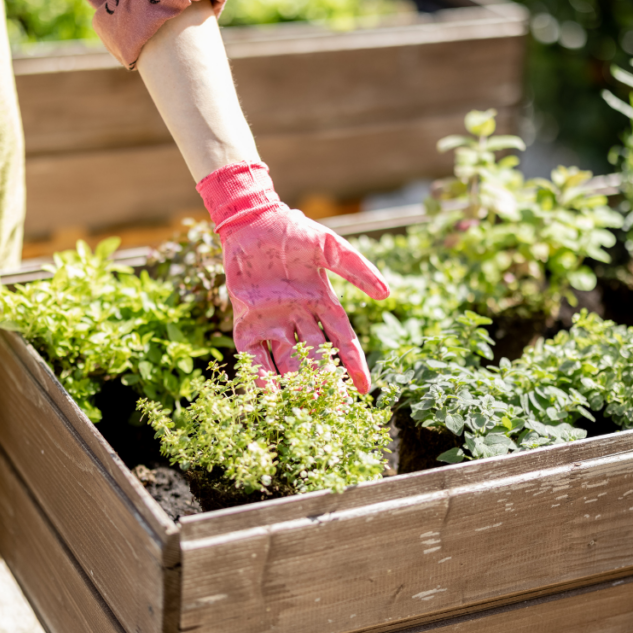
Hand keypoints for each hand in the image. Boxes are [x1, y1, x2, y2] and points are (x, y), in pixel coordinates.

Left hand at [197, 161, 389, 392]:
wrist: (252, 220)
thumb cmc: (293, 230)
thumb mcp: (330, 246)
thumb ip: (357, 269)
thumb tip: (387, 294)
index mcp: (322, 302)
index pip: (342, 340)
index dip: (353, 365)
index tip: (364, 391)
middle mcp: (298, 317)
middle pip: (316, 357)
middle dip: (325, 383)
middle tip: (334, 411)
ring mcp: (272, 321)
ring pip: (287, 360)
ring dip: (295, 384)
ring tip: (304, 410)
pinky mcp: (245, 321)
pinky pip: (254, 354)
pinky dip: (259, 374)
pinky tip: (267, 396)